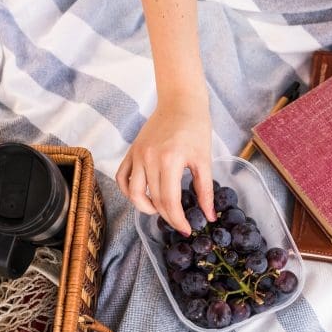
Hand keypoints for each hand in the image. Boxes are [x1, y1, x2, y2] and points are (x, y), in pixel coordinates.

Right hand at [116, 98, 214, 234]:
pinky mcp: (131, 151)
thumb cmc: (196, 128)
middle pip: (153, 200)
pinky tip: (142, 196)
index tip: (187, 230)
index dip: (178, 220)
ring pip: (133, 193)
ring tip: (159, 210)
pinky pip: (122, 177)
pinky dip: (129, 191)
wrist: (180, 101)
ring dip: (145, 207)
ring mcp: (137, 155)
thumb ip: (205, 190)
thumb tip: (209, 216)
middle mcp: (149, 159)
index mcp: (169, 161)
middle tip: (179, 223)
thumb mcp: (205, 160)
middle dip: (167, 217)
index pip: (169, 201)